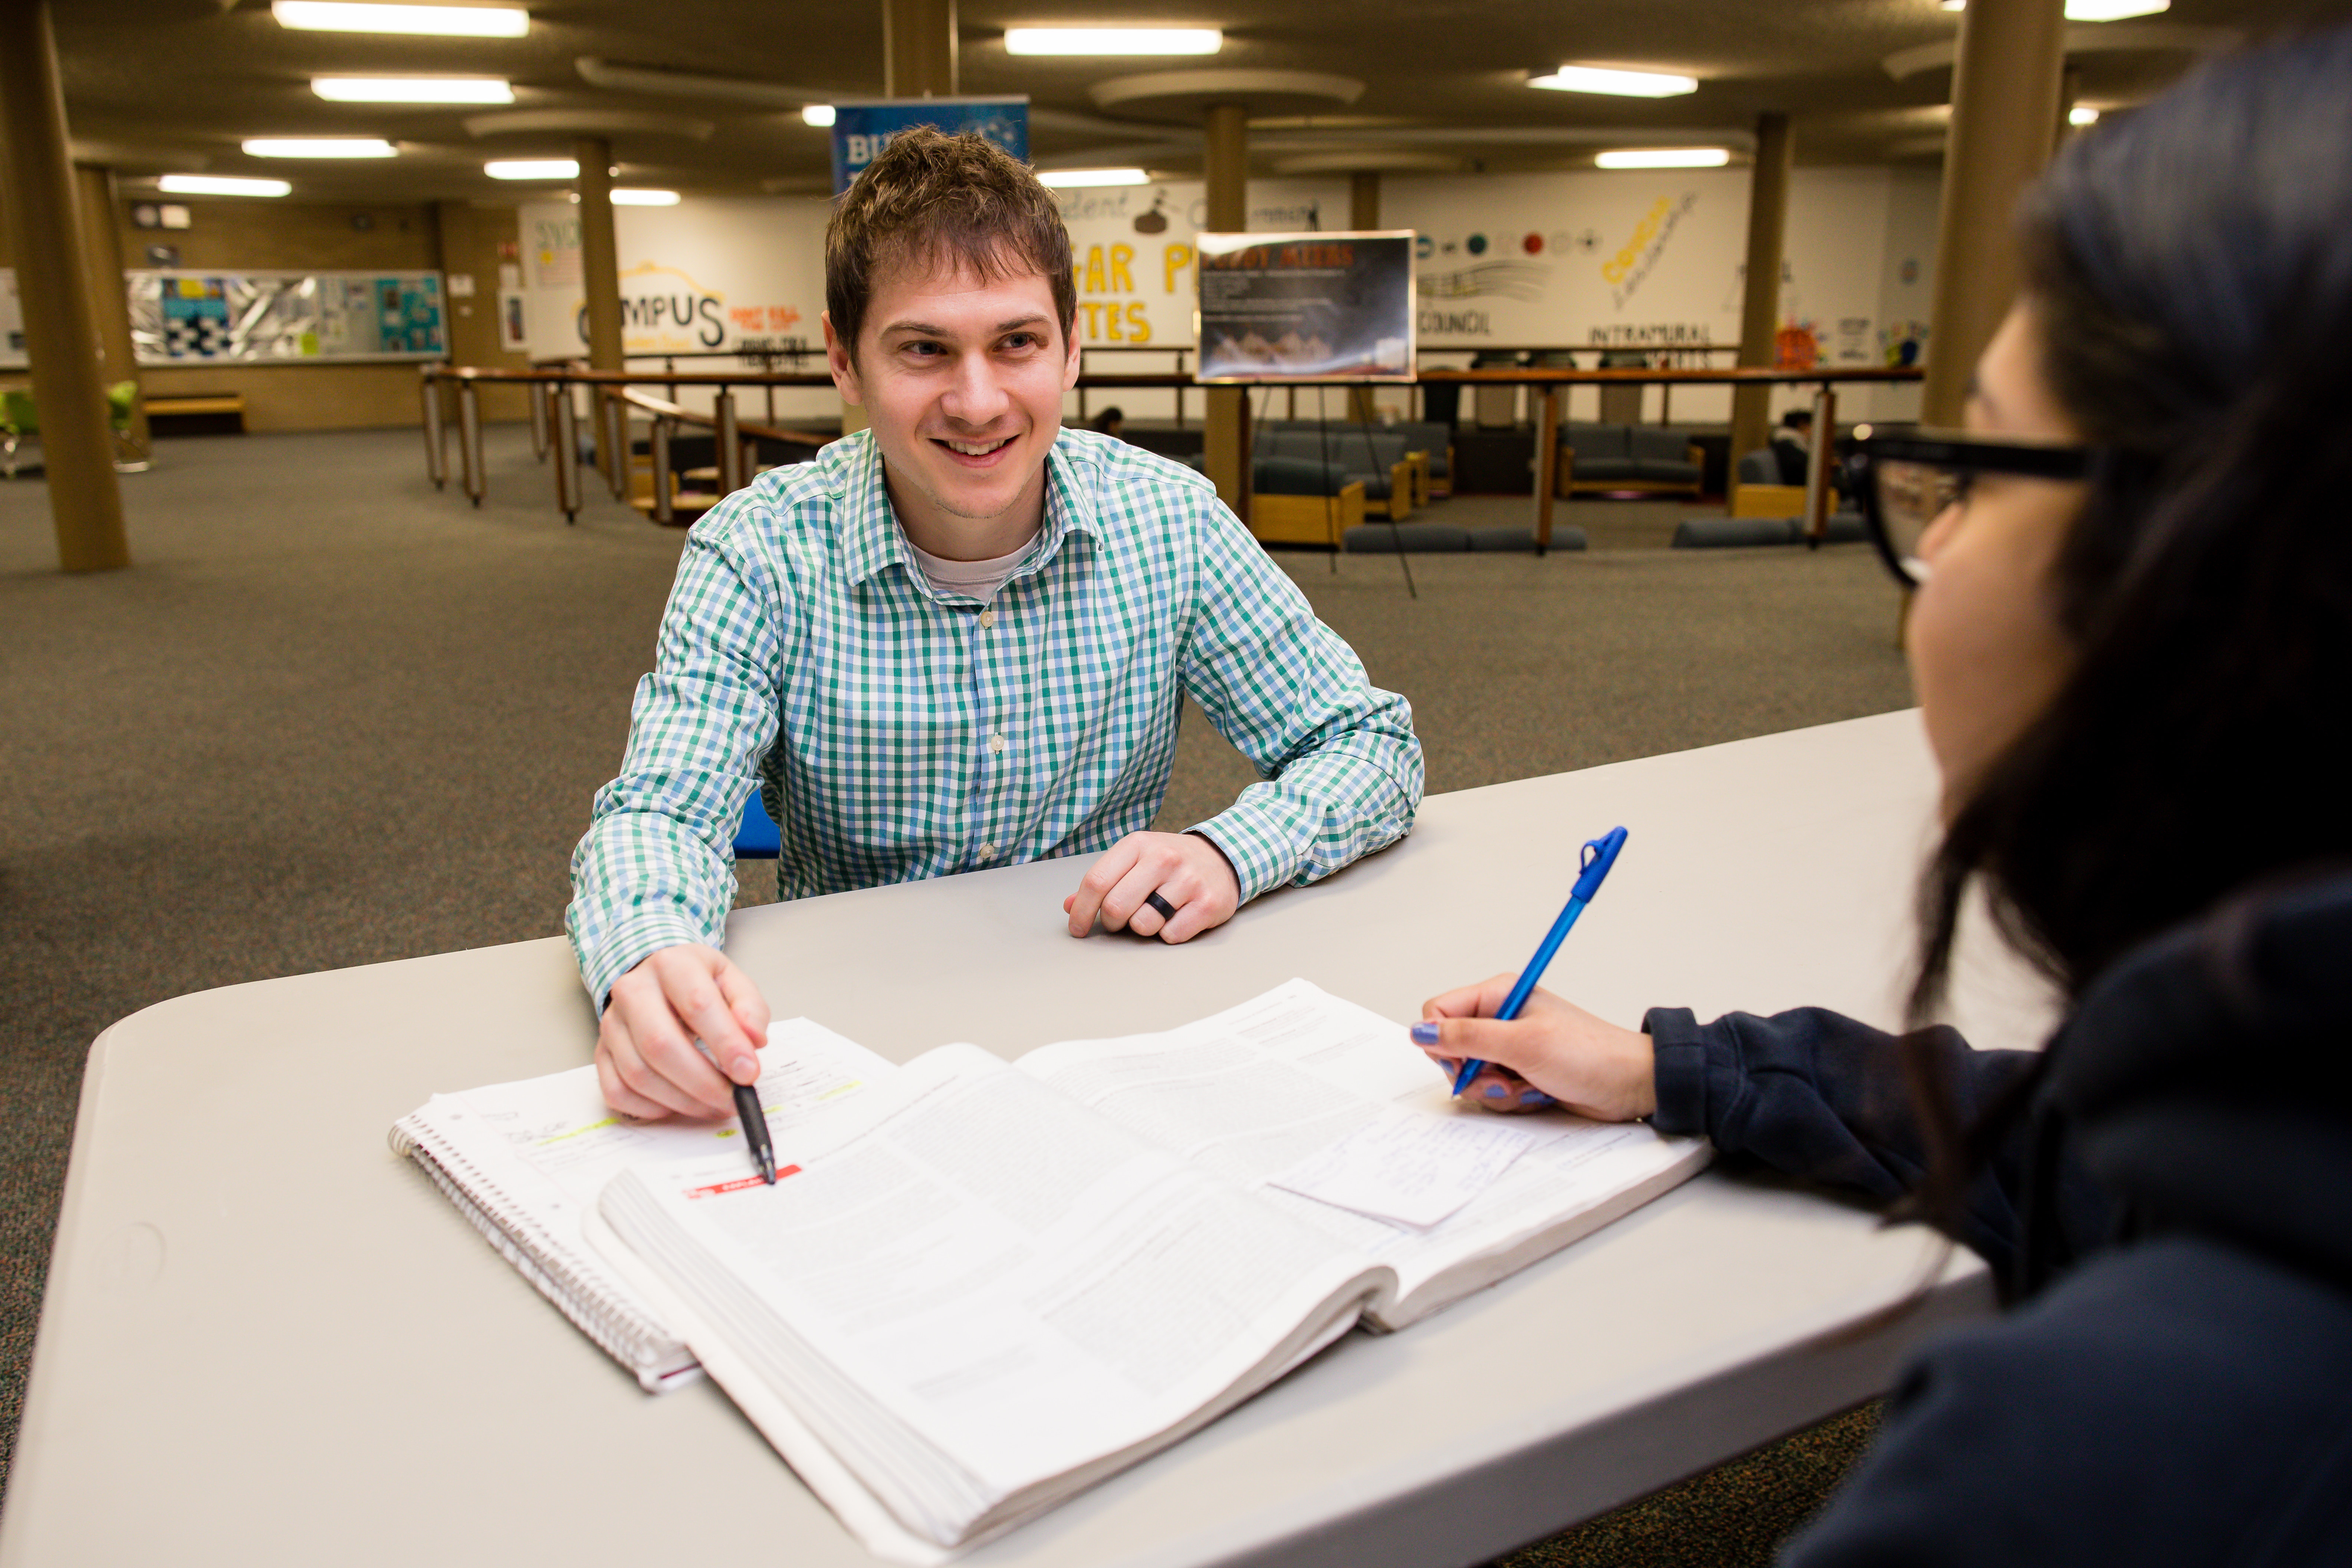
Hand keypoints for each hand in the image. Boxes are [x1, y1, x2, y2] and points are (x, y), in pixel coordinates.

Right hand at [595, 944, 771, 1119]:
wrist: (653, 975)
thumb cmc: (697, 982)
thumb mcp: (732, 981)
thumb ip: (750, 1009)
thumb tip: (753, 1040)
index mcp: (672, 965)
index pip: (697, 1005)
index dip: (726, 1043)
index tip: (749, 1073)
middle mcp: (633, 990)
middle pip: (660, 1044)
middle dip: (702, 1082)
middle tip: (732, 1100)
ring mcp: (611, 1023)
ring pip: (638, 1073)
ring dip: (681, 1100)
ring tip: (713, 1106)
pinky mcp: (601, 1051)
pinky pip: (616, 1090)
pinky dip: (649, 1108)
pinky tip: (677, 1105)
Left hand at [1063, 831, 1239, 942]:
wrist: (1222, 857)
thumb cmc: (1170, 863)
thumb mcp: (1135, 860)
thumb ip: (1103, 881)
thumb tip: (1069, 905)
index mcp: (1138, 845)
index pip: (1096, 882)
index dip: (1081, 911)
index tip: (1077, 929)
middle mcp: (1163, 858)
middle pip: (1116, 907)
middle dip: (1112, 923)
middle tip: (1119, 922)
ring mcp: (1187, 880)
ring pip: (1143, 924)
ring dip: (1142, 928)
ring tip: (1153, 914)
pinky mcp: (1208, 903)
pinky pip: (1171, 935)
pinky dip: (1168, 934)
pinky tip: (1175, 918)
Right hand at [1409, 975, 1655, 1120]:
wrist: (1631, 1084)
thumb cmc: (1590, 1054)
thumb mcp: (1522, 1043)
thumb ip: (1467, 1037)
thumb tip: (1420, 1031)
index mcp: (1498, 996)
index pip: (1439, 1012)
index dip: (1443, 1042)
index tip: (1466, 1061)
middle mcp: (1501, 1019)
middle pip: (1452, 1048)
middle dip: (1473, 1073)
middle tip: (1503, 1078)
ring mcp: (1511, 1048)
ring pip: (1472, 1075)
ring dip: (1495, 1090)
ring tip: (1527, 1086)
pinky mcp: (1520, 1073)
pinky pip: (1493, 1091)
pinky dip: (1511, 1099)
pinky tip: (1536, 1093)